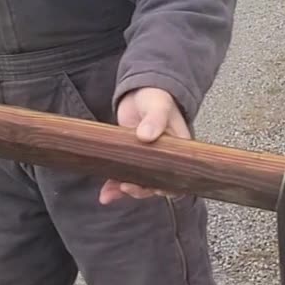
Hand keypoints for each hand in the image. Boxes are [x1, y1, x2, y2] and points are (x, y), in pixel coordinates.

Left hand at [100, 87, 189, 204]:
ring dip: (124, 190)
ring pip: (138, 183)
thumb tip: (146, 136)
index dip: (165, 187)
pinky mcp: (130, 157)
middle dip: (140, 190)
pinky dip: (114, 186)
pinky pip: (124, 176)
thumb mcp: (158, 106)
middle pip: (156, 184)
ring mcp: (146, 160)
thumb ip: (155, 119)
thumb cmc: (157, 97)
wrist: (139, 91)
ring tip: (109, 194)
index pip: (176, 177)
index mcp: (178, 150)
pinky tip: (105, 193)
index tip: (152, 188)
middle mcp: (164, 159)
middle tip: (126, 186)